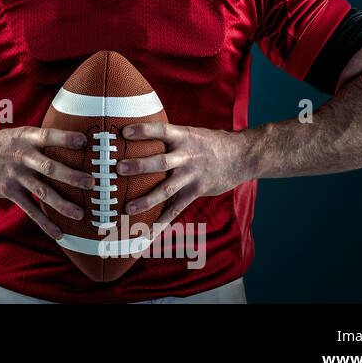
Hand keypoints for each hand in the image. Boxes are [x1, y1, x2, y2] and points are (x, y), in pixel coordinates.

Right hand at [0, 127, 93, 239]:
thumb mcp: (17, 134)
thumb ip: (39, 139)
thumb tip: (73, 141)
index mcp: (25, 137)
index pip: (48, 136)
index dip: (65, 138)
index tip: (85, 142)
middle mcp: (20, 155)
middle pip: (49, 167)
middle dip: (71, 176)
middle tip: (92, 183)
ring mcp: (14, 174)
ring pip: (42, 191)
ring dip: (62, 203)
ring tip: (81, 213)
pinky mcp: (8, 191)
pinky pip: (30, 209)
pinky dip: (44, 223)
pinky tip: (59, 233)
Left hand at [117, 122, 252, 227]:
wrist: (243, 155)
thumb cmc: (210, 142)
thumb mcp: (191, 132)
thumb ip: (169, 136)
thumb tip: (138, 134)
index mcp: (184, 136)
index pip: (161, 130)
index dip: (143, 130)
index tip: (124, 132)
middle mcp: (187, 156)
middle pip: (160, 162)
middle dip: (139, 166)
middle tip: (118, 169)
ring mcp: (192, 175)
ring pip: (166, 189)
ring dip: (146, 200)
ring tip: (128, 208)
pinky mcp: (197, 190)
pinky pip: (177, 208)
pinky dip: (162, 221)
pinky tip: (149, 231)